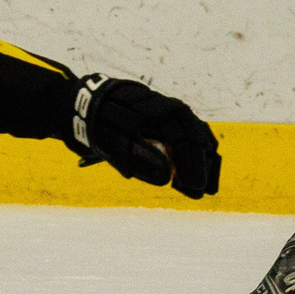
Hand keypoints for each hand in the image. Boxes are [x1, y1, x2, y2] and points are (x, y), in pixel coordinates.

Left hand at [69, 76, 221, 197]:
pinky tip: (194, 169)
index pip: (184, 140)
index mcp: (158, 111)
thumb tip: (166, 177)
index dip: (192, 165)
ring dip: (203, 158)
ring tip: (206, 184)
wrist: (88, 103)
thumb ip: (138, 159)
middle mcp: (169, 107)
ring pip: (196, 133)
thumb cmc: (100, 124)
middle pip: (196, 136)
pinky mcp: (166, 117)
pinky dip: (194, 151)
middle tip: (204, 190)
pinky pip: (187, 133)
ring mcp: (169, 111)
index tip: (195, 188)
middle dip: (203, 164)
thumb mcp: (113, 144)